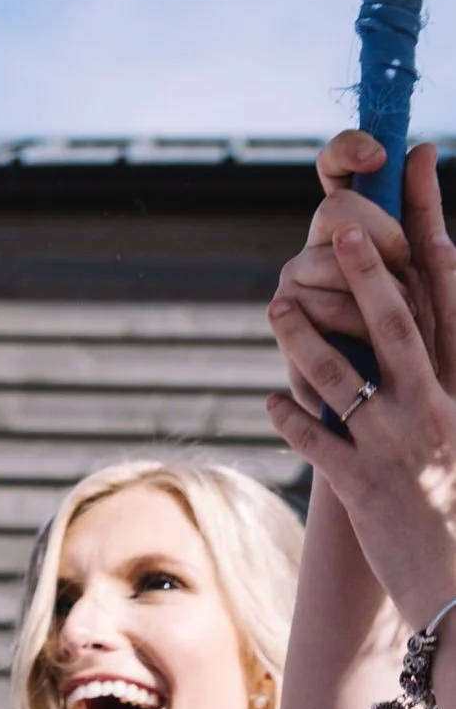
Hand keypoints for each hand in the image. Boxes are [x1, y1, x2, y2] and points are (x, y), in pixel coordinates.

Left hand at [267, 201, 455, 633]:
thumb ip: (449, 399)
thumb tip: (425, 371)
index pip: (452, 315)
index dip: (437, 264)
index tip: (425, 221)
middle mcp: (434, 411)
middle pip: (395, 328)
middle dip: (366, 275)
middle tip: (339, 233)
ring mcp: (394, 447)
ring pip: (339, 377)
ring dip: (303, 337)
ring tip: (277, 307)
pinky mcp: (361, 488)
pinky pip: (315, 440)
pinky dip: (291, 417)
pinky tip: (272, 398)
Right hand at [269, 132, 440, 363]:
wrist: (386, 410)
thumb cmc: (414, 334)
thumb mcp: (425, 272)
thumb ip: (420, 212)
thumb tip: (422, 150)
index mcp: (348, 223)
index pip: (334, 163)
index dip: (349, 150)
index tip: (378, 157)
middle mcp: (313, 245)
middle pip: (336, 208)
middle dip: (381, 235)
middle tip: (403, 266)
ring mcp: (291, 283)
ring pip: (322, 261)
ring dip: (368, 291)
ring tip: (395, 324)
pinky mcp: (283, 324)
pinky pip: (311, 311)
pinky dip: (346, 328)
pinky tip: (360, 350)